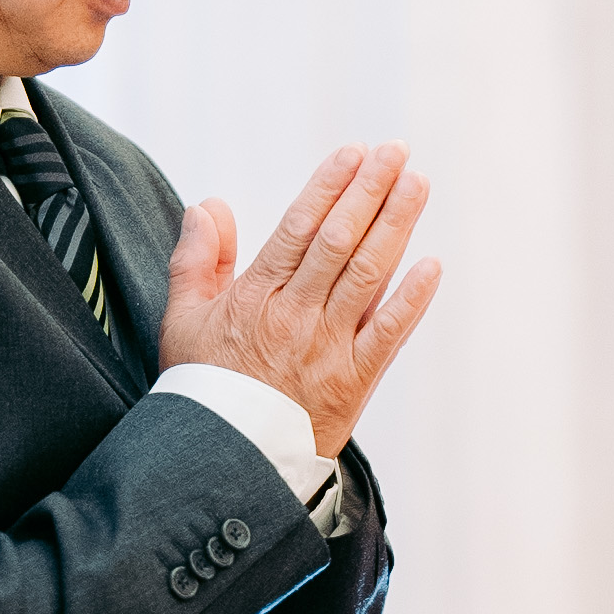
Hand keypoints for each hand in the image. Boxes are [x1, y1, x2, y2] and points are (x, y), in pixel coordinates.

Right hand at [158, 140, 438, 453]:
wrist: (224, 462)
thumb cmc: (204, 390)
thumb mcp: (182, 321)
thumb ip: (196, 261)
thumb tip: (207, 205)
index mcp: (255, 297)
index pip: (298, 229)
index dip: (329, 188)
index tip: (354, 154)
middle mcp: (294, 316)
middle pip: (338, 242)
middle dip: (370, 191)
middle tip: (397, 151)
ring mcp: (326, 348)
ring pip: (366, 276)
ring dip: (395, 227)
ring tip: (417, 185)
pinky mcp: (352, 381)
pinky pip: (387, 335)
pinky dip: (411, 300)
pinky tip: (431, 264)